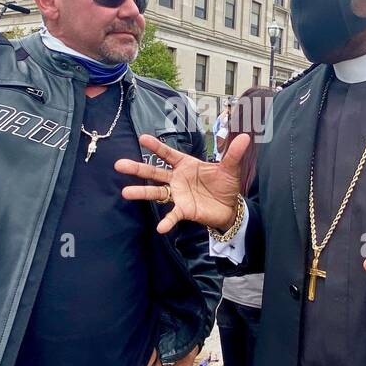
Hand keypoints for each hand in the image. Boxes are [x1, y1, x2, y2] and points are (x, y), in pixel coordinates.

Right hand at [115, 133, 249, 233]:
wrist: (230, 207)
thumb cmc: (225, 185)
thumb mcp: (230, 168)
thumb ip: (233, 153)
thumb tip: (246, 137)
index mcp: (186, 165)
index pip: (168, 154)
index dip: (156, 147)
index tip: (142, 138)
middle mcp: (177, 179)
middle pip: (154, 172)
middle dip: (137, 168)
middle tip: (119, 165)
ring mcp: (178, 195)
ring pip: (156, 192)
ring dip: (141, 192)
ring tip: (125, 193)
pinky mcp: (184, 210)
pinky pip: (173, 215)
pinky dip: (167, 221)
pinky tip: (160, 227)